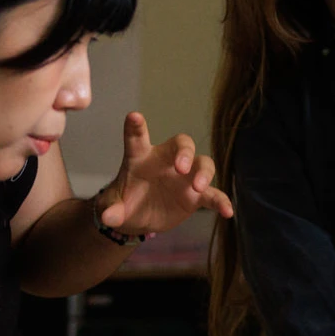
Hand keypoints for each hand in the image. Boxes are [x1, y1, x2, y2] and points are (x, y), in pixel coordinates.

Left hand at [95, 113, 234, 235]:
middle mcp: (167, 161)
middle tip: (182, 167)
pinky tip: (227, 212)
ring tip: (198, 188)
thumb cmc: (126, 202)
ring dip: (204, 174)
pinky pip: (213, 195)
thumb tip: (107, 218)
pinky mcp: (196, 196)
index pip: (138, 138)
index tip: (133, 117)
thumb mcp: (114, 208)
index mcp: (141, 157)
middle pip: (182, 144)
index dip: (136, 126)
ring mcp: (185, 177)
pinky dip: (221, 201)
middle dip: (184, 152)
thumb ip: (112, 211)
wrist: (140, 218)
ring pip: (203, 164)